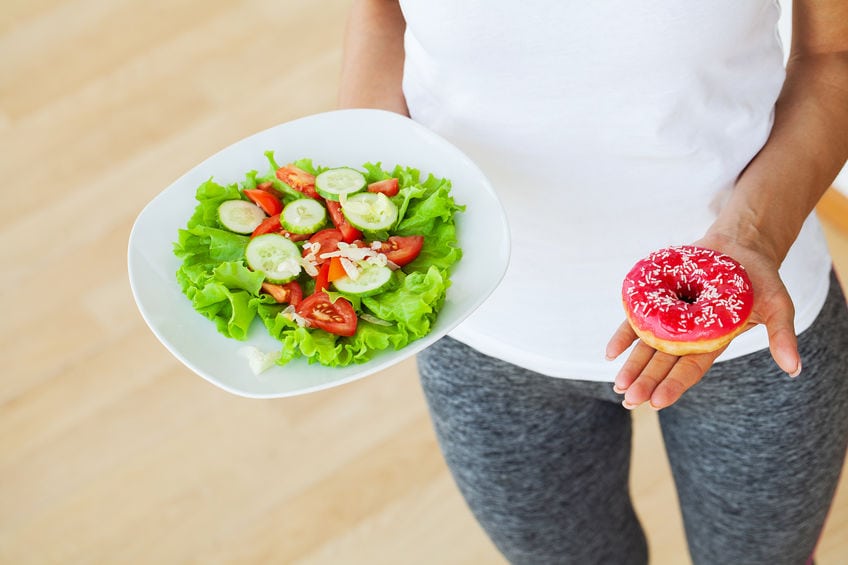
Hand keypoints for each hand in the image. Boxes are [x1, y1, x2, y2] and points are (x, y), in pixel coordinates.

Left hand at [605, 235, 801, 409]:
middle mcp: (687, 336)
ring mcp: (670, 319)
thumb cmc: (760, 280)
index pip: (690, 369)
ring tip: (618, 386)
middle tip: (630, 400)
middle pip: (663, 363)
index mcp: (712, 342)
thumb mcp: (777, 306)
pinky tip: (610, 352)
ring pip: (647, 346)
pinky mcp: (657, 300)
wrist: (739, 246)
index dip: (674, 385)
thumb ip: (782, 336)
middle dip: (647, 382)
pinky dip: (623, 335)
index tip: (658, 402)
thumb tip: (794, 369)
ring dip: (632, 365)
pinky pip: (636, 319)